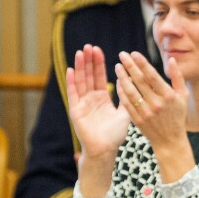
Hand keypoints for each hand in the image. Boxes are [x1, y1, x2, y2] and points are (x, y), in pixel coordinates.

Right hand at [67, 44, 130, 160]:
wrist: (105, 150)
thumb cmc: (115, 135)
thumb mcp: (125, 113)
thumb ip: (126, 96)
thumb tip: (128, 79)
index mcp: (102, 99)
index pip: (99, 77)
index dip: (98, 64)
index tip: (98, 50)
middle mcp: (90, 100)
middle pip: (88, 76)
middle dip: (88, 61)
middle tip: (89, 46)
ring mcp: (82, 104)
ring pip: (80, 81)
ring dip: (79, 67)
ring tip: (80, 52)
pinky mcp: (75, 111)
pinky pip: (72, 94)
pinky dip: (71, 82)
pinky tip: (70, 70)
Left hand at [115, 53, 193, 183]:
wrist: (170, 141)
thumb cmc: (177, 115)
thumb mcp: (183, 96)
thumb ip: (178, 77)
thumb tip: (171, 60)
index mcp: (168, 96)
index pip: (152, 76)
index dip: (142, 63)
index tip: (133, 53)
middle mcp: (156, 104)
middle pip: (139, 81)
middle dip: (129, 66)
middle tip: (122, 55)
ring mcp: (146, 113)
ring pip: (131, 92)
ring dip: (122, 78)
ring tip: (117, 67)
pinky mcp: (138, 120)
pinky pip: (127, 104)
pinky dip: (121, 93)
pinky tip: (118, 83)